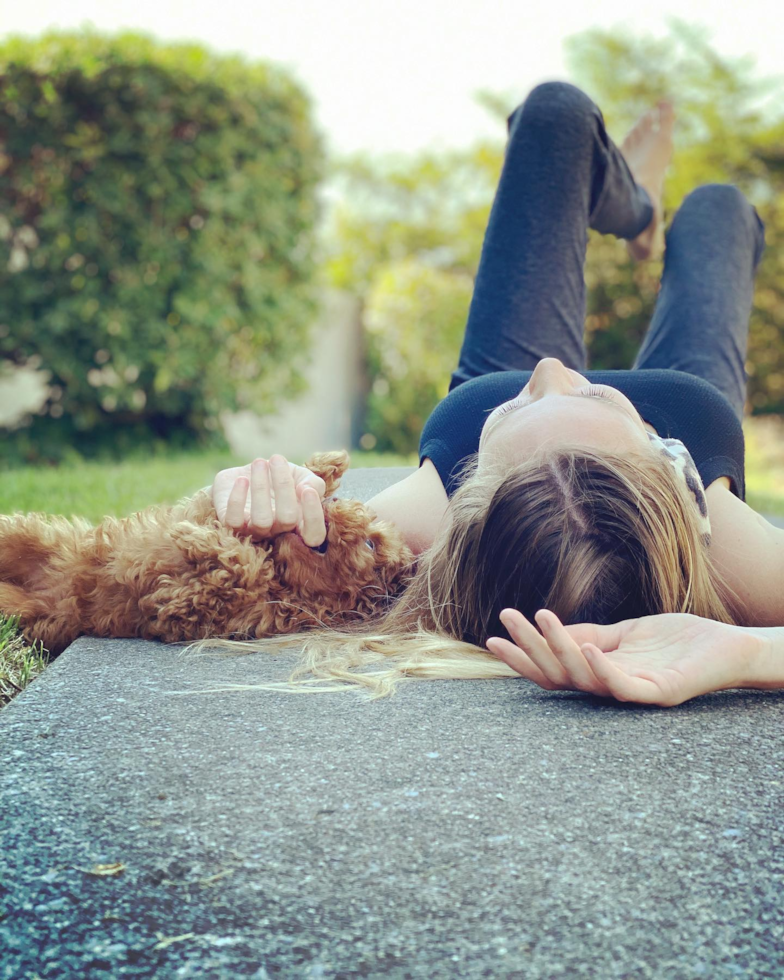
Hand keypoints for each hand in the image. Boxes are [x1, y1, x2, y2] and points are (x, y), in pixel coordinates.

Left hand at [211, 454, 327, 546]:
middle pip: (288, 520)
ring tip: (259, 462)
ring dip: (260, 487)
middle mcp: (279, 531)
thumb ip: (314, 483)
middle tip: (276, 458)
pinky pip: (234, 519)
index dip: (314, 517)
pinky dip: (237, 498)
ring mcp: (255, 531)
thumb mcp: (300, 476)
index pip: (314, 536)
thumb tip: (308, 489)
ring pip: (261, 520)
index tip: (307, 489)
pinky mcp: (232, 525)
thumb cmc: (278, 478)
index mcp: (299, 523)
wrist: (245, 474)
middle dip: (284, 486)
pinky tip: (242, 479)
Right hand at [486, 608, 756, 706]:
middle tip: (506, 621)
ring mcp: (634, 691)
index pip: (553, 669)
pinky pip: (624, 686)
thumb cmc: (678, 642)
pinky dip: (602, 669)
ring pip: (585, 677)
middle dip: (529, 649)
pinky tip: (586, 647)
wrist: (730, 648)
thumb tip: (551, 630)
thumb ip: (592, 634)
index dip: (524, 656)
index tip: (494, 637)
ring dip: (559, 648)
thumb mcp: (626, 632)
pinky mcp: (660, 692)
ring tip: (541, 619)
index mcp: (600, 673)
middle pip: (560, 674)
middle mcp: (611, 687)